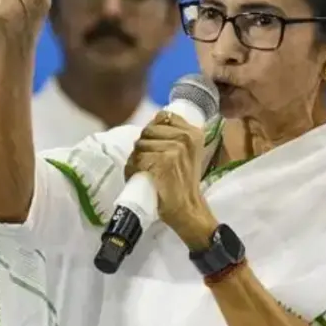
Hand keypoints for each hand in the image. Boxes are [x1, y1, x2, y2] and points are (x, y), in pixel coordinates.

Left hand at [125, 111, 217, 248]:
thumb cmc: (185, 183)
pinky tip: (136, 175)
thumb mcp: (189, 154)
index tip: (153, 143)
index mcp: (194, 133)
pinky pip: (137, 159)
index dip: (153, 128)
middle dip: (143, 145)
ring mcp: (174, 148)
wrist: (188, 208)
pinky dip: (132, 168)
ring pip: (140, 145)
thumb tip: (151, 126)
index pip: (163, 116)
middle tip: (145, 160)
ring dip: (135, 158)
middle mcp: (186, 137)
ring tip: (141, 169)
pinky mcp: (162, 161)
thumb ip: (177, 138)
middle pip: (148, 130)